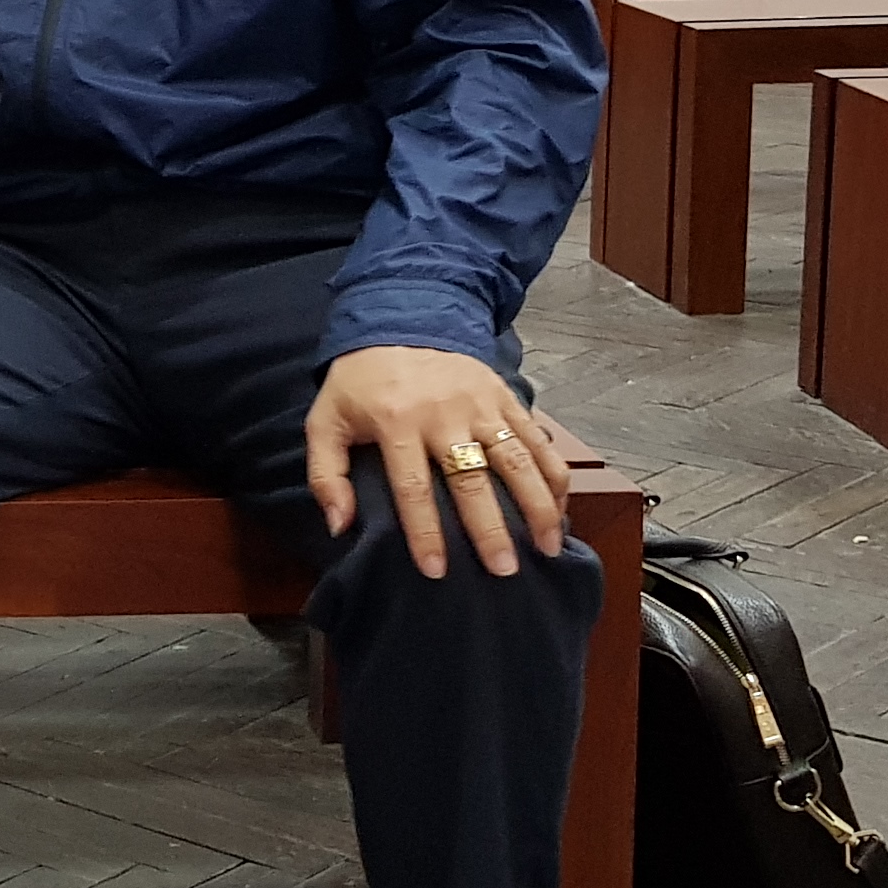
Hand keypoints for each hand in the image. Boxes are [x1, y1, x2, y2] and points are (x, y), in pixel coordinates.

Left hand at [305, 346, 569, 580]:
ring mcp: (481, 404)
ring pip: (516, 460)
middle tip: (505, 570)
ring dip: (537, 505)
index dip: (425, 532)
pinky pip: (536, 439)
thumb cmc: (360, 381)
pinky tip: (561, 507)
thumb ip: (326, 474)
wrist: (401, 317)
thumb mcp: (326, 420)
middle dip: (490, 528)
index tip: (436, 570)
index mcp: (396, 422)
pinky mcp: (505, 396)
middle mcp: (444, 414)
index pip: (412, 487)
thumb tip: (340, 525)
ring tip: (548, 546)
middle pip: (472, 479)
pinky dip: (554, 473)